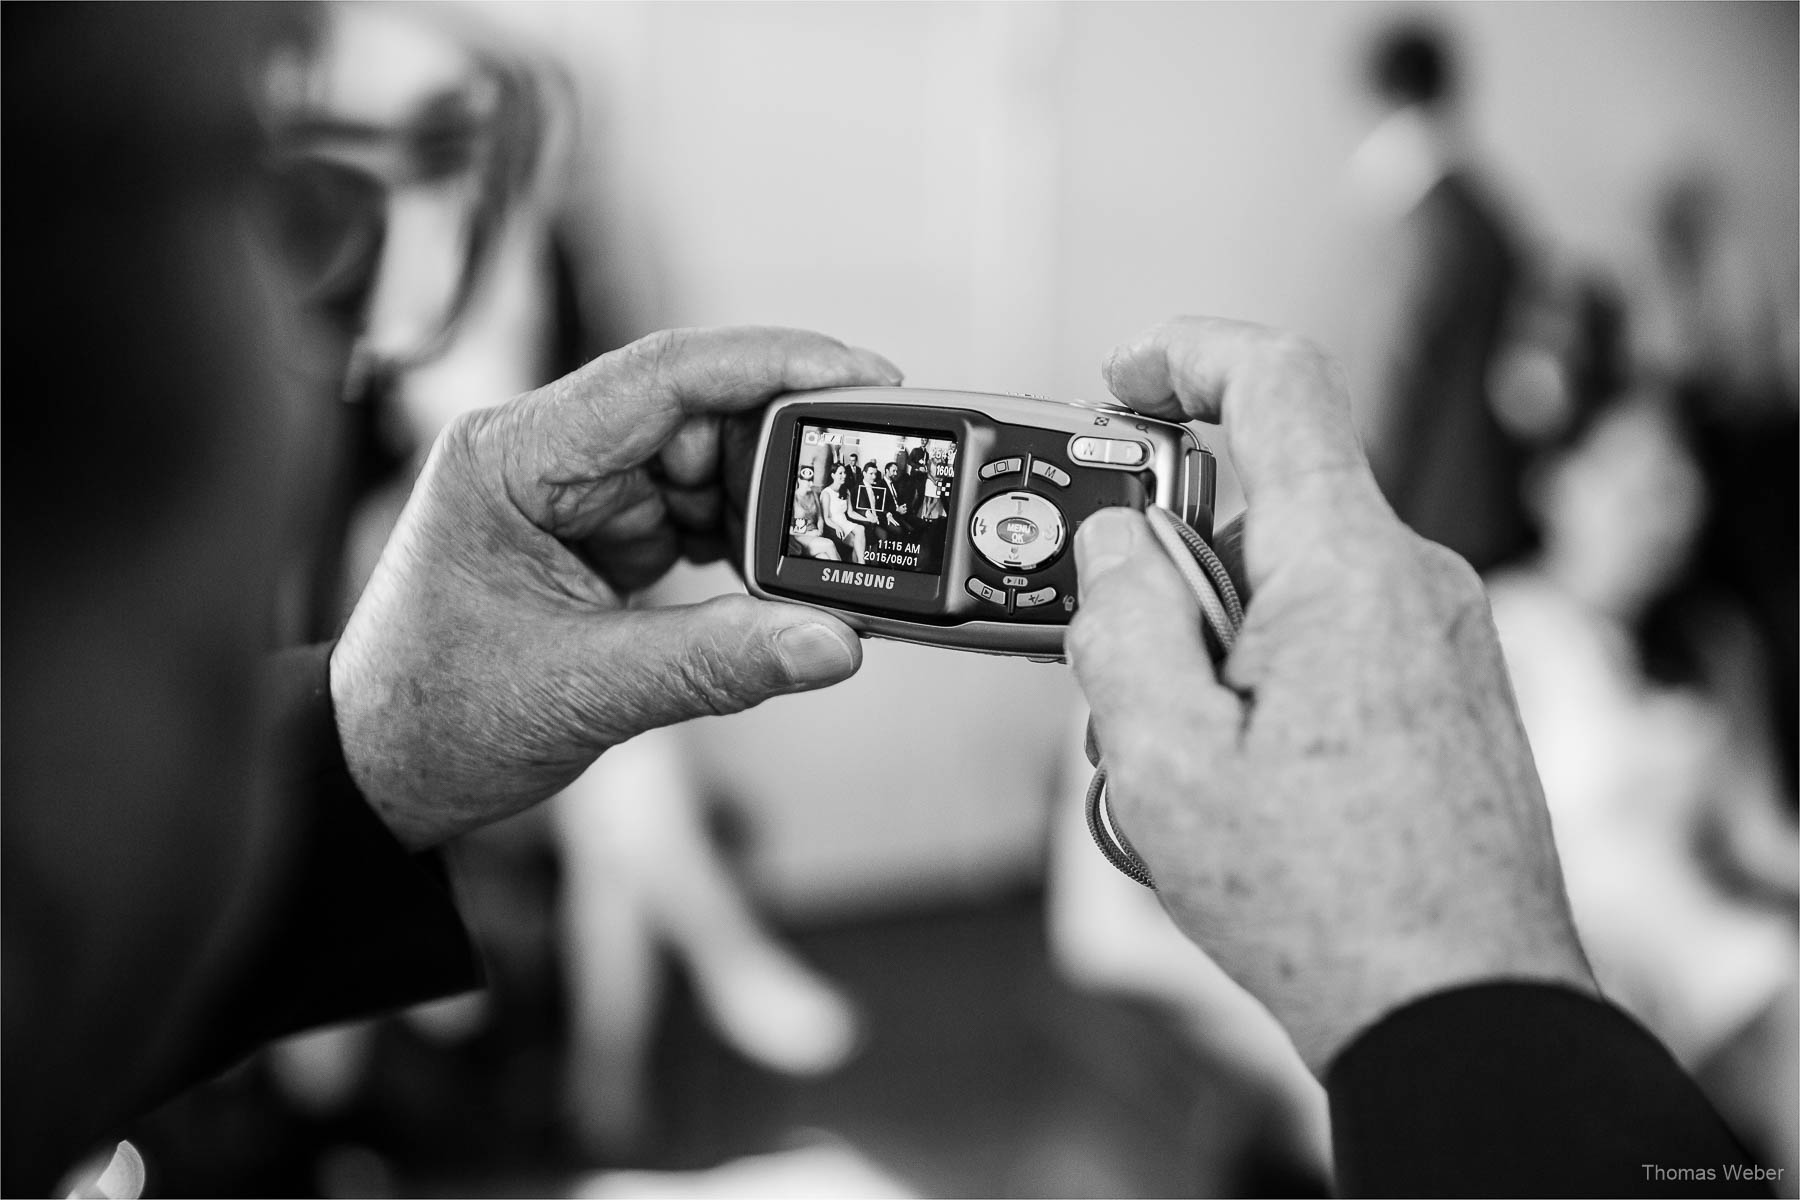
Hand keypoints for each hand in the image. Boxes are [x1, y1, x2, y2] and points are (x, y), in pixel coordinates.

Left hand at [332, 327, 901, 848]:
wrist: (381, 771)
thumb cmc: (438, 719)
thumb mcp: (582, 691)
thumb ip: (715, 662)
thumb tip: (835, 642)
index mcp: (512, 455)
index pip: (660, 374)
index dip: (771, 364)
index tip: (863, 376)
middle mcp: (544, 452)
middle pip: (694, 411)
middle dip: (779, 450)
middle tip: (857, 488)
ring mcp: (573, 490)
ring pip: (704, 461)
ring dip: (761, 507)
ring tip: (806, 560)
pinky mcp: (597, 531)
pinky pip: (692, 511)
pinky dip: (739, 542)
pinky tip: (767, 580)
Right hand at [1066, 317, 1594, 1074]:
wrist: (1459, 1011)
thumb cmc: (1325, 903)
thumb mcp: (1161, 756)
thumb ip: (1119, 617)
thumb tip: (1113, 543)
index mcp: (1346, 570)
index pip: (1275, 381)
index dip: (1185, 354)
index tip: (1122, 380)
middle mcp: (1412, 583)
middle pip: (1261, 506)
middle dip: (1168, 568)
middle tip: (1114, 667)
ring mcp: (1441, 641)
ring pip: (1288, 586)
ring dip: (1209, 645)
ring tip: (1182, 765)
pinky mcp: (1448, 693)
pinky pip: (1333, 640)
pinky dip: (1263, 679)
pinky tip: (1240, 783)